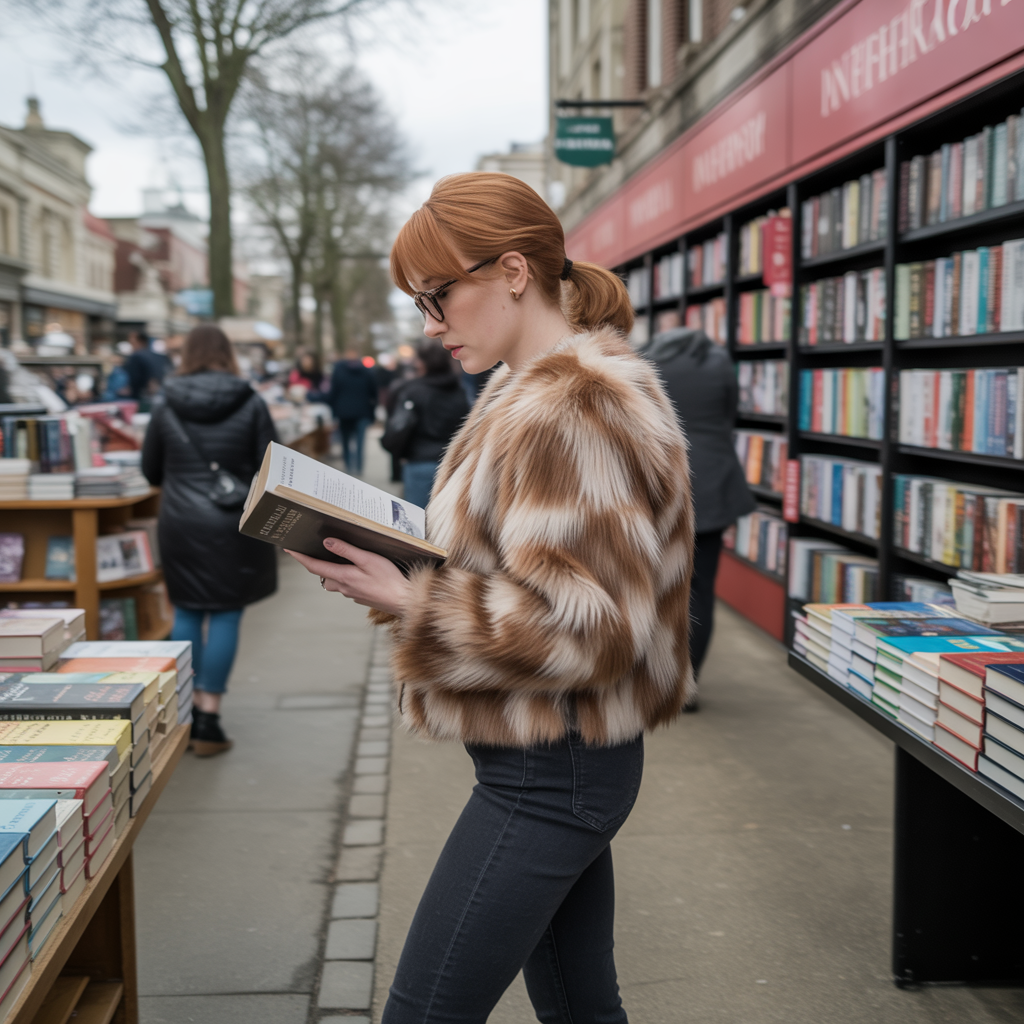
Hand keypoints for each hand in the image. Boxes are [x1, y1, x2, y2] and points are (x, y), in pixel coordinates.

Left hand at [285, 538, 412, 616]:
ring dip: (330, 571)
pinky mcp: (360, 596)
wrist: (404, 601)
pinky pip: (346, 585)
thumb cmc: (389, 580)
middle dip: (315, 564)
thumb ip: (347, 550)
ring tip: (332, 559)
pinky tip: (355, 571)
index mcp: (343, 576)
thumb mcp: (368, 559)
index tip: (289, 549)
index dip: (300, 557)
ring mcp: (352, 593)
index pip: (314, 566)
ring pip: (334, 581)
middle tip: (309, 551)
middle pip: (322, 575)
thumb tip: (327, 543)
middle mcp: (344, 587)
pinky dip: (344, 577)